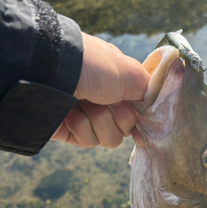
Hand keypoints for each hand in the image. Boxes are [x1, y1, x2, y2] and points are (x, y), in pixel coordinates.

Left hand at [51, 32, 148, 147]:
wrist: (49, 74)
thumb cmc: (92, 66)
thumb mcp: (130, 72)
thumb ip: (149, 90)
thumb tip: (157, 107)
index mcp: (118, 82)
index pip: (139, 109)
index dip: (143, 118)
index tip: (146, 125)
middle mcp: (104, 99)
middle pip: (127, 127)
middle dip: (120, 117)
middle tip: (108, 102)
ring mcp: (87, 116)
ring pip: (110, 138)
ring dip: (99, 122)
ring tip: (84, 105)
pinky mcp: (71, 131)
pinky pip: (89, 141)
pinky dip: (81, 127)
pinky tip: (70, 113)